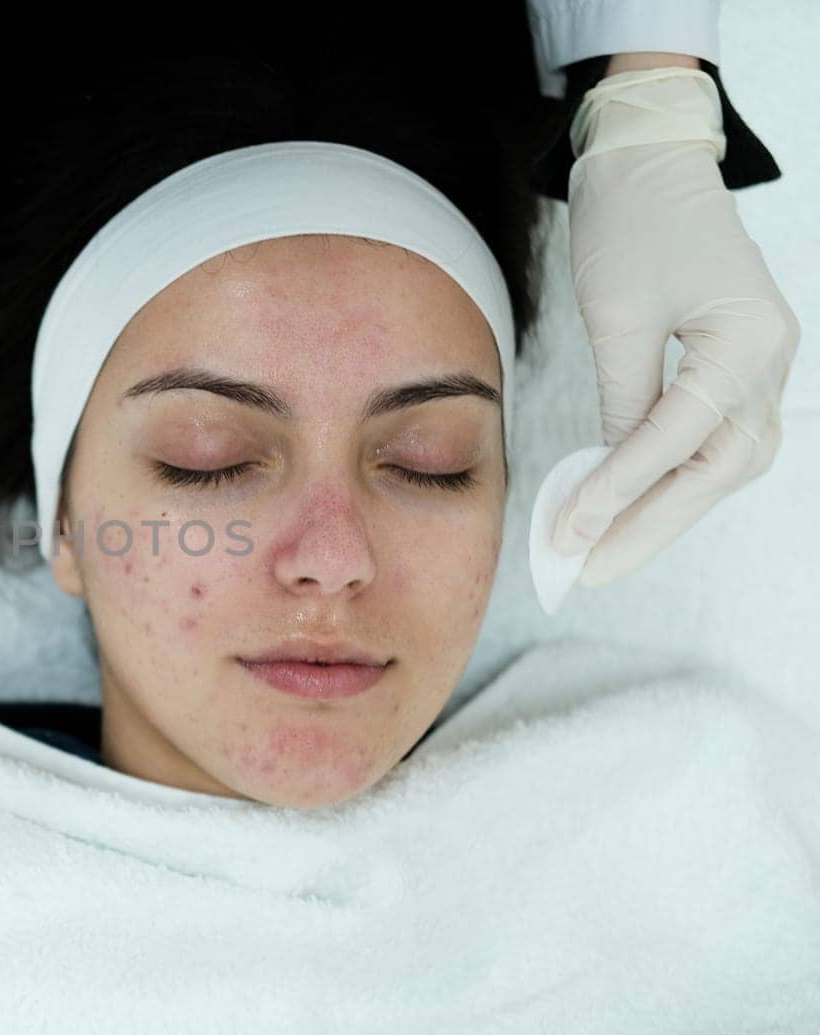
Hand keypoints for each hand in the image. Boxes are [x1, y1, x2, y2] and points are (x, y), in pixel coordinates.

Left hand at [554, 68, 799, 585]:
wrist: (652, 156)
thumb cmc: (630, 219)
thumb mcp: (616, 312)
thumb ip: (623, 398)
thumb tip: (614, 473)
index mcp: (749, 340)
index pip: (679, 440)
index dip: (621, 493)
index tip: (569, 535)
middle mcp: (773, 358)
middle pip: (716, 470)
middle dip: (648, 525)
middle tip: (585, 570)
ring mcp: (766, 361)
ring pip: (722, 464)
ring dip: (662, 510)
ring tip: (599, 550)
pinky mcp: (742, 362)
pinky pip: (714, 437)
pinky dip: (669, 474)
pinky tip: (625, 504)